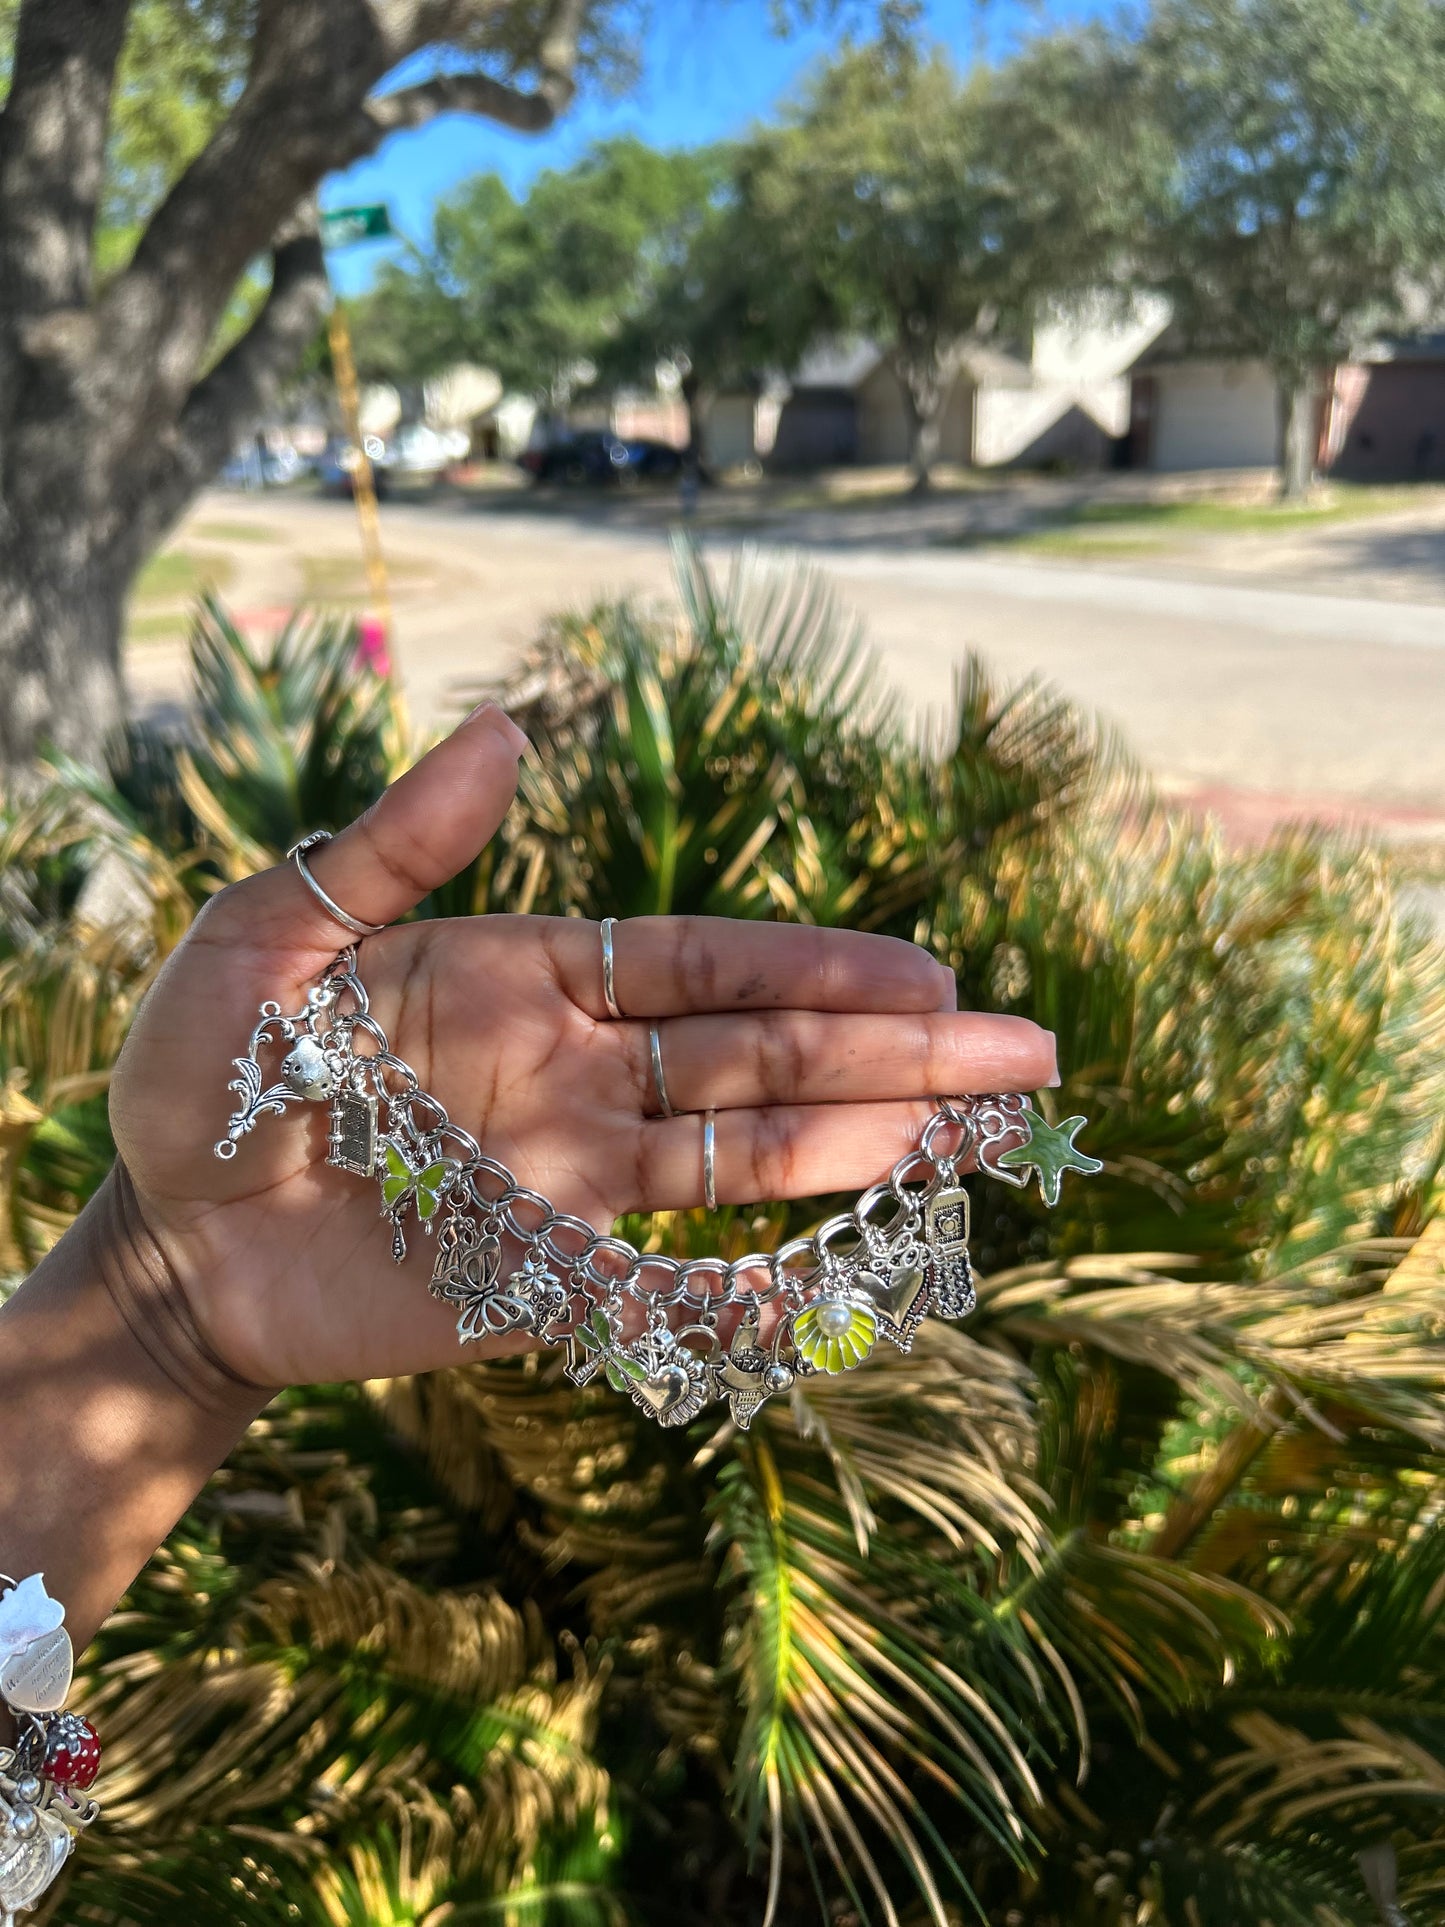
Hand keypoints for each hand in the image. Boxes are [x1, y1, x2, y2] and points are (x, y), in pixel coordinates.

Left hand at [108, 705, 1056, 1388]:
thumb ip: (394, 846)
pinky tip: (861, 1282)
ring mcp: (577, 1181)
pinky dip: (767, 1294)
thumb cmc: (204, 1071)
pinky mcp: (550, 1283)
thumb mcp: (275, 934)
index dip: (819, 969)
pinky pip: (679, 1287)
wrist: (163, 1243)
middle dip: (898, 1054)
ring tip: (990, 1134)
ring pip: (753, 1156)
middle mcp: (583, 1074)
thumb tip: (509, 730)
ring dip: (871, 1145)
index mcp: (537, 978)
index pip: (709, 966)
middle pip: (768, 1058)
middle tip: (1028, 1051)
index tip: (929, 973)